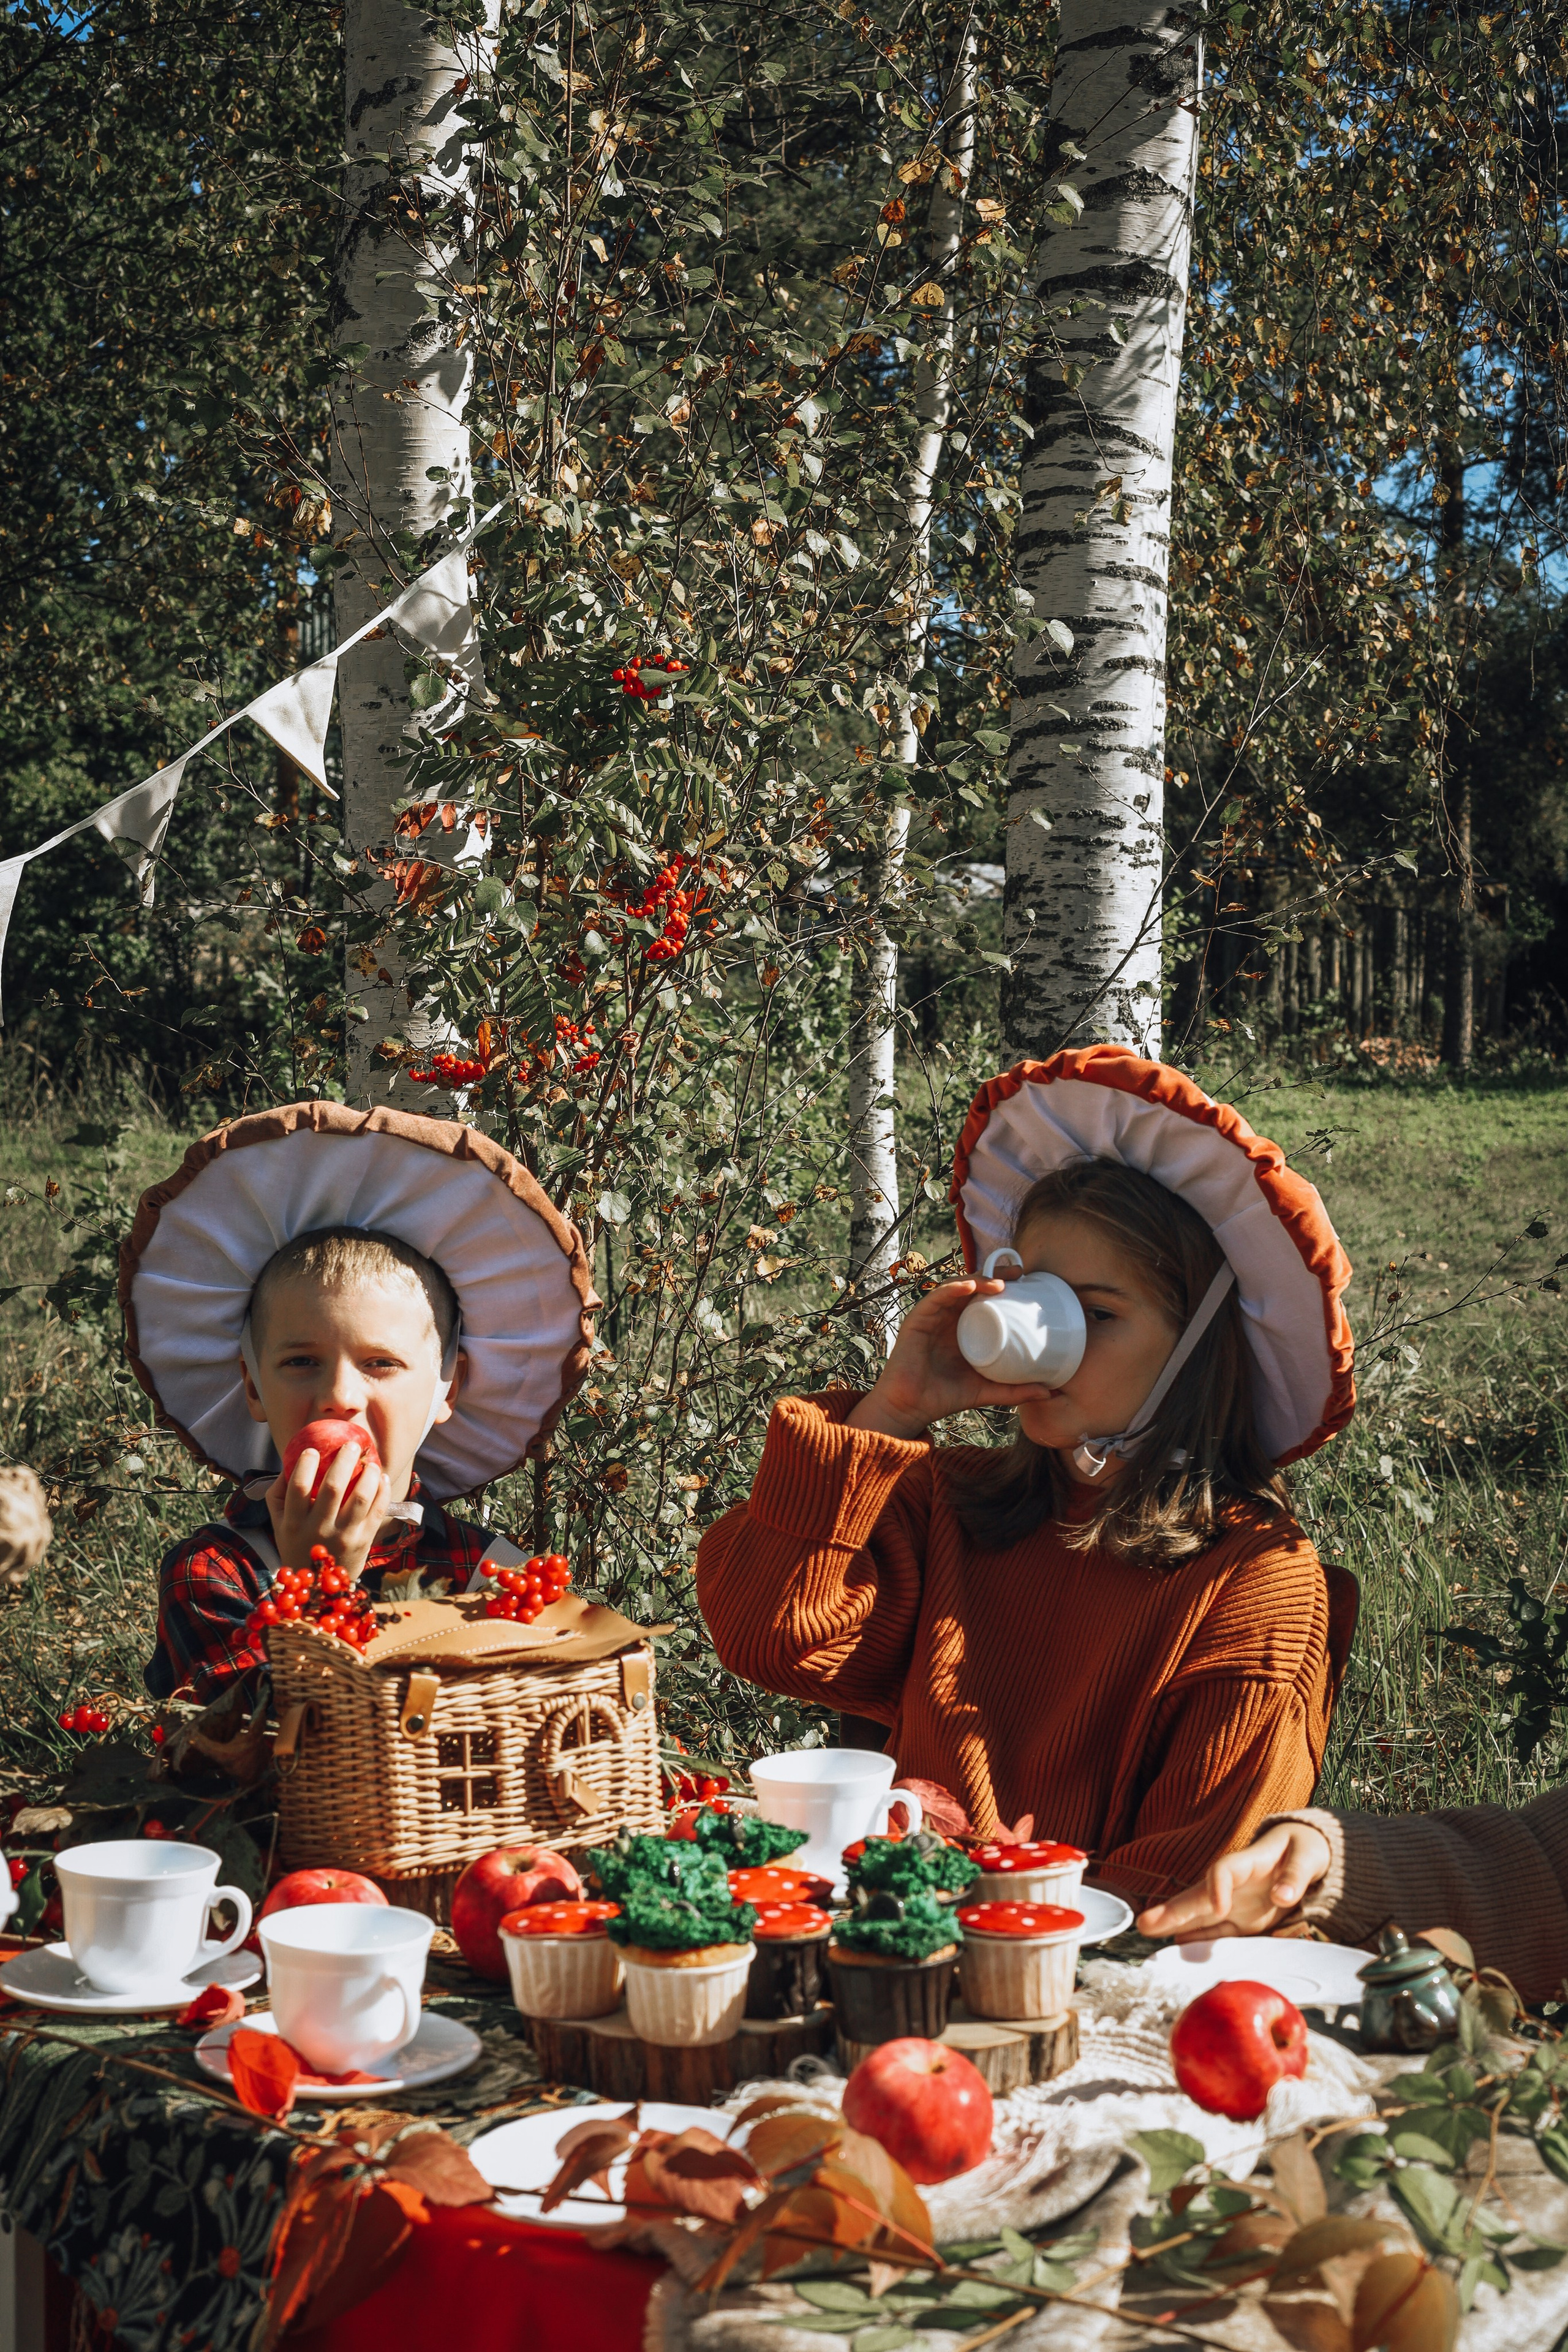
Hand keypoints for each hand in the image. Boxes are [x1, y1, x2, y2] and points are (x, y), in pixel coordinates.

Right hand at [265, 1441, 391, 1581]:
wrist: (320, 1585)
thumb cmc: (297, 1542)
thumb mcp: (277, 1523)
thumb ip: (277, 1493)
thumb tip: (288, 1462)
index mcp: (292, 1523)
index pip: (297, 1487)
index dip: (305, 1464)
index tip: (313, 1450)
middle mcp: (318, 1530)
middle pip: (333, 1487)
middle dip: (344, 1460)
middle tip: (351, 1445)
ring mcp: (344, 1536)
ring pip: (362, 1497)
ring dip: (369, 1474)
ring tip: (369, 1462)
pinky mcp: (364, 1540)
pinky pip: (378, 1510)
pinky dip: (383, 1490)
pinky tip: (380, 1477)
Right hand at [846, 1275, 1050, 1439]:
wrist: (913, 1408)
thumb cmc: (946, 1396)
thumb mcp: (987, 1390)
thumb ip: (1016, 1391)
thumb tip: (1050, 1393)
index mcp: (964, 1328)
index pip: (984, 1299)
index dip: (1003, 1285)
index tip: (1027, 1280)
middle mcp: (949, 1318)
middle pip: (972, 1287)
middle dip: (994, 1275)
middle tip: (1018, 1272)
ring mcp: (933, 1317)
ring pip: (955, 1287)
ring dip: (977, 1280)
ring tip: (999, 1283)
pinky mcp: (917, 1320)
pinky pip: (935, 1299)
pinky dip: (951, 1290)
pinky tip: (968, 1288)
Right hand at [1137, 1822, 1333, 1941]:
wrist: (1302, 1856)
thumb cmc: (1303, 1850)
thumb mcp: (1307, 1855)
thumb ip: (1296, 1876)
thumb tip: (1283, 1896)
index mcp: (1247, 1862)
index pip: (1223, 1871)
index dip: (1216, 1888)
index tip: (1220, 1908)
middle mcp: (1232, 1884)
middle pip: (1198, 1895)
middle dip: (1173, 1910)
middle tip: (1145, 1923)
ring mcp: (1233, 1902)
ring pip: (1199, 1915)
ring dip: (1175, 1925)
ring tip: (1148, 1933)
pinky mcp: (1240, 1920)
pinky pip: (1215, 1931)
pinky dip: (1198, 1939)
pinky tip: (1178, 1946)